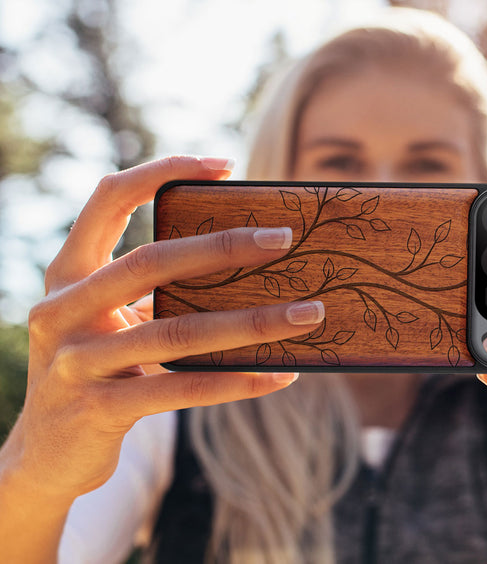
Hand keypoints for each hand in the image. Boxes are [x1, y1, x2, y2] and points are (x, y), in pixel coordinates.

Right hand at [3, 156, 324, 504]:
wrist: (46, 455)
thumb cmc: (98, 367)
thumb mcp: (112, 319)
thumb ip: (155, 290)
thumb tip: (248, 262)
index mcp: (68, 274)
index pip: (109, 198)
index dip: (162, 171)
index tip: (224, 165)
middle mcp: (62, 310)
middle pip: (151, 261)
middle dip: (223, 247)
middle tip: (284, 239)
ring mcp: (76, 362)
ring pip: (178, 331)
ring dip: (253, 322)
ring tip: (308, 314)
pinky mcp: (99, 410)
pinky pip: (183, 389)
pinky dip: (237, 381)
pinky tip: (280, 375)